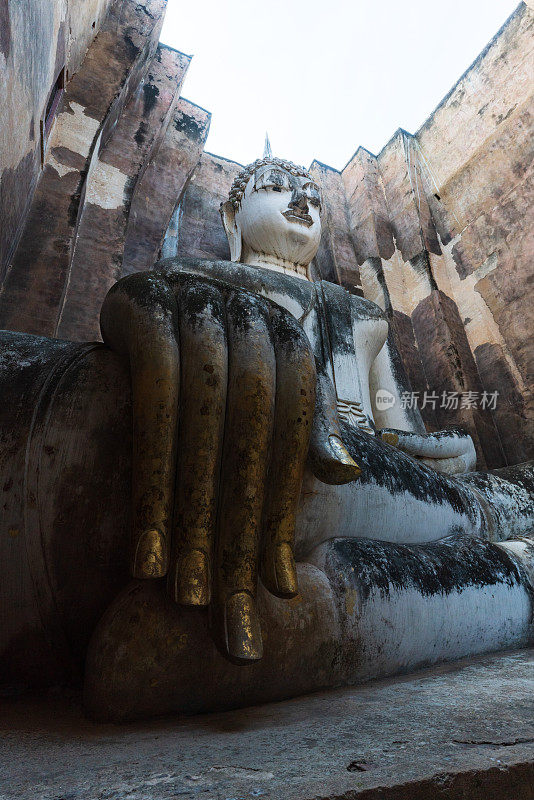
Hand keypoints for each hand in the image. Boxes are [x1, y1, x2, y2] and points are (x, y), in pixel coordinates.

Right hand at [101, 271, 359, 663]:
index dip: (284, 515)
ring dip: (193, 512)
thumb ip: (303, 428)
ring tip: (185, 590)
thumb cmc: (218, 354)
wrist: (154, 287)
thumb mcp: (265, 389)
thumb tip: (346, 475)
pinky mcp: (146, 308)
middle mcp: (253, 321)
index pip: (292, 444)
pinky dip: (153, 469)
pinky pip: (152, 399)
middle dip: (238, 527)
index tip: (276, 589)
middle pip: (251, 438)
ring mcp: (199, 308)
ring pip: (203, 423)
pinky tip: (145, 535)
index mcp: (292, 344)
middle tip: (227, 610)